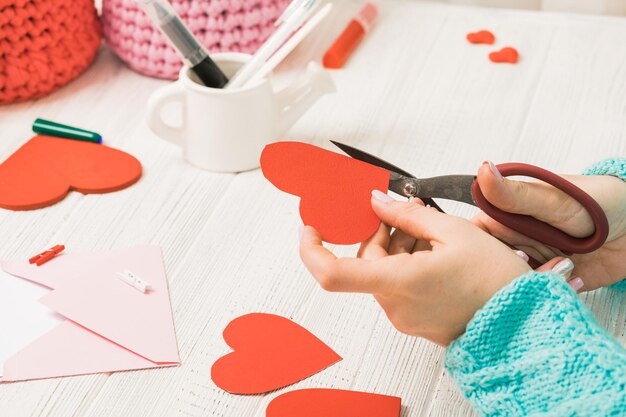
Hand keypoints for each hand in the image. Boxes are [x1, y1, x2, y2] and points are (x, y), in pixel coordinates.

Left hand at [299, 193, 530, 345]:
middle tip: (407, 213)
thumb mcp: (453, 231)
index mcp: (398, 283)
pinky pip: (398, 286)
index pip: (331, 273)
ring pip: (382, 271)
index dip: (312, 248)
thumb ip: (407, 215)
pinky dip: (408, 264)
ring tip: (432, 231)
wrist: (526, 321)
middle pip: (365, 261)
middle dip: (381, 232)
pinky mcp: (415, 320)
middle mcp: (394, 305)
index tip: (311, 227)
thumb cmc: (496, 281)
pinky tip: (434, 250)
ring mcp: (404, 316)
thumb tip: (376, 202)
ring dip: (399, 246)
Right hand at [473, 162, 625, 290]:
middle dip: (511, 270)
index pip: (473, 237)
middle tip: (538, 261)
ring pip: (513, 282)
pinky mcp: (551, 280)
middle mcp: (515, 239)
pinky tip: (573, 277)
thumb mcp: (553, 199)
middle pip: (491, 265)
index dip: (479, 249)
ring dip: (535, 281)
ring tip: (564, 267)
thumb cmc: (599, 203)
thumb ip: (514, 194)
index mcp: (506, 216)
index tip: (502, 252)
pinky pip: (539, 294)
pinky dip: (553, 290)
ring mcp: (533, 260)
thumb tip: (483, 169)